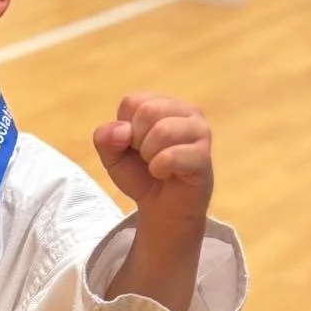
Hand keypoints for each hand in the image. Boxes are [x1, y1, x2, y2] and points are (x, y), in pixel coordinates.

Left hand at [93, 94, 213, 227]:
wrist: (161, 208)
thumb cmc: (140, 175)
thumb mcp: (112, 156)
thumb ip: (105, 139)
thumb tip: (121, 130)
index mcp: (163, 104)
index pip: (132, 101)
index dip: (124, 128)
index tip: (133, 145)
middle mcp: (186, 111)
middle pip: (148, 110)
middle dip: (136, 140)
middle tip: (146, 156)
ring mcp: (200, 132)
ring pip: (163, 130)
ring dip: (149, 155)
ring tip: (156, 165)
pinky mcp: (204, 156)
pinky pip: (172, 156)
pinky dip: (159, 169)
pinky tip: (166, 174)